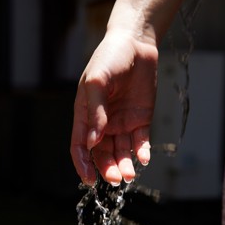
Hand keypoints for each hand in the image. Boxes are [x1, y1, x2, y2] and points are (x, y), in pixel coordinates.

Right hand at [71, 30, 157, 185]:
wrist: (136, 44)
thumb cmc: (109, 58)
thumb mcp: (97, 81)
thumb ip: (95, 111)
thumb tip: (92, 142)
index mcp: (85, 115)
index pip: (80, 146)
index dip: (83, 164)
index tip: (90, 180)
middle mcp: (102, 123)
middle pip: (102, 154)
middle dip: (108, 168)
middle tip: (117, 179)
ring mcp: (121, 123)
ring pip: (121, 152)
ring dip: (125, 164)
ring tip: (130, 175)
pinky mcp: (140, 120)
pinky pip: (140, 141)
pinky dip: (141, 151)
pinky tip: (143, 159)